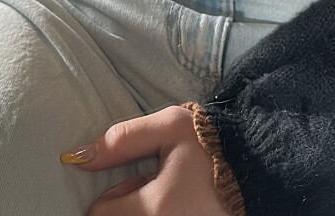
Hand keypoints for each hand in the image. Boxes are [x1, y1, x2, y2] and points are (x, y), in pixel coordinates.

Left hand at [60, 105, 229, 214]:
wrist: (255, 165)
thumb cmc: (209, 144)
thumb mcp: (167, 128)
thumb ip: (121, 140)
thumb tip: (78, 157)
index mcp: (155, 209)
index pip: (101, 215)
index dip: (110, 196)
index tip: (133, 179)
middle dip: (123, 209)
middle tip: (147, 188)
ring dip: (140, 213)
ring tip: (163, 198)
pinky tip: (174, 206)